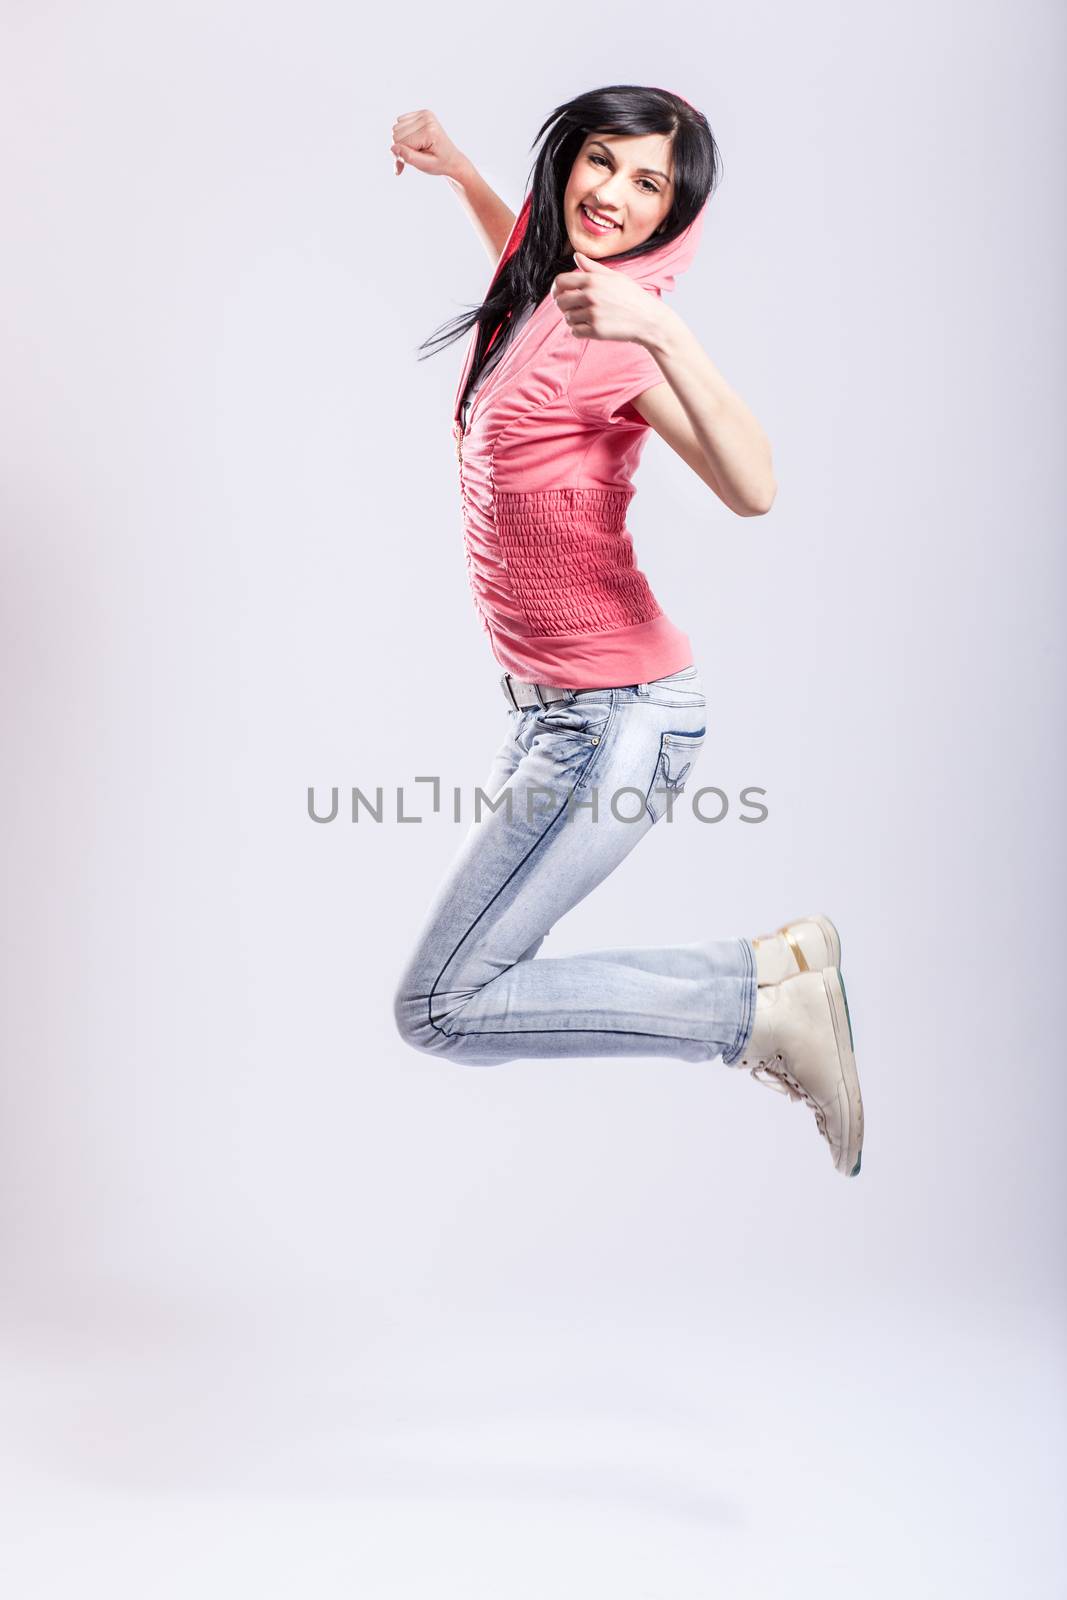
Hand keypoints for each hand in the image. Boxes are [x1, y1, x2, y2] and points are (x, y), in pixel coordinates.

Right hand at [389, 109, 466, 179]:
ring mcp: (425, 114)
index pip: (399, 141)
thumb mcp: (424, 165)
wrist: (451, 158)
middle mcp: (427, 118)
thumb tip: (393, 148)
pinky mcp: (422, 113)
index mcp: (429, 131)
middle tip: (411, 157)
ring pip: (396, 127)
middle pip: (396, 133)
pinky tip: (413, 141)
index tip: (405, 165)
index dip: (400, 155)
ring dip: (401, 141)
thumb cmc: (438, 164)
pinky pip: (400, 122)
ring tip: (414, 150)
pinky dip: (404, 133)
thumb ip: (408, 157)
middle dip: (400, 147)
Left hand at [550, 251, 665, 345]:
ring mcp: (592, 314)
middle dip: (564, 306)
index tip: (559, 294)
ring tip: (588, 317)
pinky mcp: (596, 330)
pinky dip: (579, 331)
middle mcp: (590, 295)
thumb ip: (592, 268)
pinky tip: (590, 327)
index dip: (556, 289)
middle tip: (576, 309)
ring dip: (574, 319)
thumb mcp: (614, 276)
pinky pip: (575, 332)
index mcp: (592, 280)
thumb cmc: (632, 296)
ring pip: (567, 318)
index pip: (560, 282)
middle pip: (560, 302)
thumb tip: (576, 255)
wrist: (648, 318)